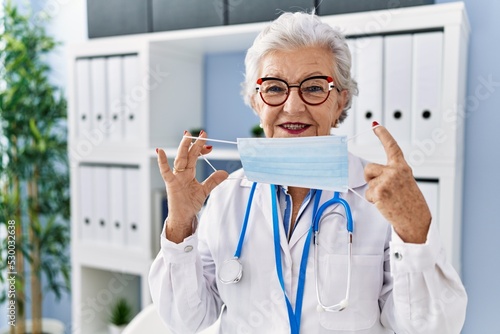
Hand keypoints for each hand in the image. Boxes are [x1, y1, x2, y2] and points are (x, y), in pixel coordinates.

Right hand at [157, 130, 227, 242]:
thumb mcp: (204, 190)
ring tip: (187, 136)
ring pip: (180, 159)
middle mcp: (182, 173)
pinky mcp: (170, 184)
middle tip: (202, 133)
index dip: (201, 150)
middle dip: (194, 144)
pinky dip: (162, 162)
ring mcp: (176, 177)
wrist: (183, 217)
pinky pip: (165, 172)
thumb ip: (213, 181)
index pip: (194, 157)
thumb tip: (225, 172)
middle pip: (188, 155)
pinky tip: (160, 151)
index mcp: (189, 173)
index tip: (210, 145)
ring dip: (184, 147)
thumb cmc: (189, 204)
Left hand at [364, 125, 430, 243]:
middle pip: (369, 168)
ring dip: (373, 191)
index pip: (392, 146)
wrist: (415, 219)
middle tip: (383, 189)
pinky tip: (385, 204)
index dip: (382, 134)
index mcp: (402, 167)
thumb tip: (371, 172)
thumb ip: (391, 173)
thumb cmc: (410, 202)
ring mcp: (386, 180)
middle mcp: (395, 171)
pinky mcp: (379, 191)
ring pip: (368, 182)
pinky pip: (367, 194)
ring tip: (388, 198)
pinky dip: (373, 200)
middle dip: (370, 178)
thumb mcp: (404, 182)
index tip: (375, 125)